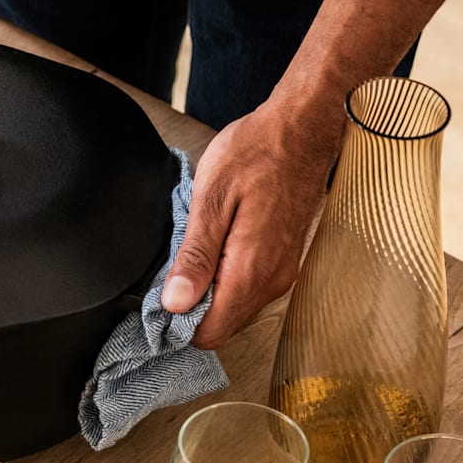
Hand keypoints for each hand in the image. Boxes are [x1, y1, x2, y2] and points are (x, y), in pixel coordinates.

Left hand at [160, 98, 341, 348]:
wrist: (302, 129)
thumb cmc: (257, 152)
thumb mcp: (212, 198)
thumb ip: (195, 256)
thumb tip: (175, 303)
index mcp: (251, 270)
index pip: (209, 332)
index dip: (178, 323)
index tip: (159, 298)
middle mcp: (271, 281)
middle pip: (222, 327)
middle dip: (191, 310)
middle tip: (171, 272)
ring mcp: (281, 274)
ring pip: (235, 311)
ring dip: (208, 295)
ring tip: (193, 255)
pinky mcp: (283, 263)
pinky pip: (248, 291)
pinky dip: (225, 282)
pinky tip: (214, 250)